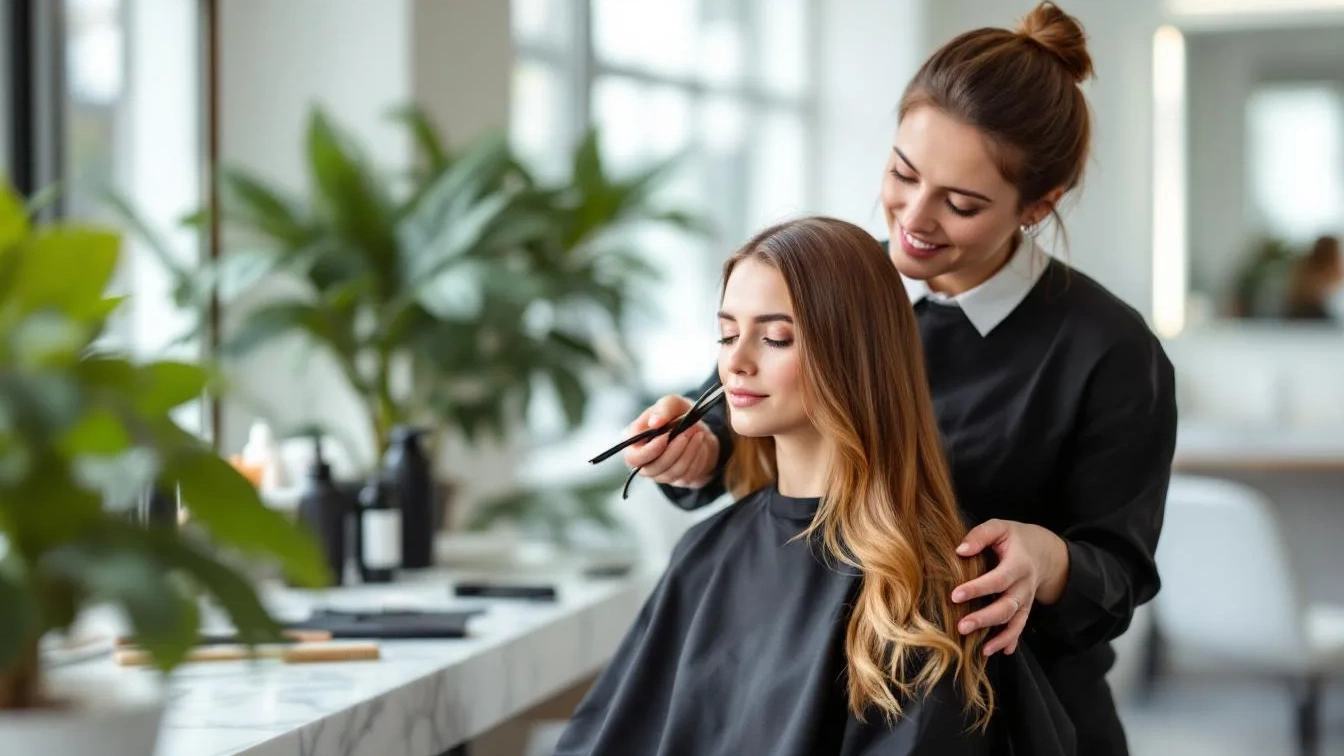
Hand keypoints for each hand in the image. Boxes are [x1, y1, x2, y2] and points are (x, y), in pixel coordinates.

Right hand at [621, 394, 719, 488]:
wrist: (698, 430)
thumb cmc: (678, 415)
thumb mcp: (673, 403)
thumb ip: (663, 409)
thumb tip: (655, 422)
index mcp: (636, 443)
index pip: (633, 458)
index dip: (649, 451)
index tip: (666, 436)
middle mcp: (646, 462)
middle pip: (653, 469)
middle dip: (674, 449)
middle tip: (689, 430)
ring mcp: (662, 473)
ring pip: (673, 471)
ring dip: (689, 451)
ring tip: (697, 432)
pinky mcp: (678, 479)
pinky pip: (688, 473)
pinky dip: (697, 456)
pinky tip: (700, 442)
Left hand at [951, 519, 1069, 655]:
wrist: (1045, 552)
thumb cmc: (1015, 538)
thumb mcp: (1000, 528)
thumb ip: (981, 535)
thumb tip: (960, 550)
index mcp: (1018, 564)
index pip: (998, 579)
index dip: (977, 588)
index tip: (955, 595)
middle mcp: (1024, 586)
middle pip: (1007, 606)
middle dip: (985, 619)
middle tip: (962, 627)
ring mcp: (1026, 600)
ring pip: (1015, 622)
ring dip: (999, 637)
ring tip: (982, 650)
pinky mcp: (1025, 609)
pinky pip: (1020, 628)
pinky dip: (1012, 641)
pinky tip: (1002, 652)